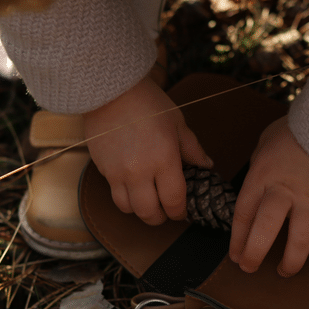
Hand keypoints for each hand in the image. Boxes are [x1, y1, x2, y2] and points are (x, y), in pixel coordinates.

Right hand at [84, 76, 212, 225]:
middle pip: (149, 213)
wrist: (111, 89)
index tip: (182, 211)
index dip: (179, 212)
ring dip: (140, 211)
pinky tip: (133, 187)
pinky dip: (125, 196)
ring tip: (148, 202)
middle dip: (160, 218)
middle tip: (166, 212)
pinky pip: (113, 193)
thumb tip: (206, 166)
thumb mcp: (177, 123)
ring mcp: (117, 173)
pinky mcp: (102, 169)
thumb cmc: (148, 103)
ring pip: (128, 209)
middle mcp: (139, 172)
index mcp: (164, 160)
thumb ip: (192, 149)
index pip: (173, 201)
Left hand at [229, 116, 308, 277]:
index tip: (235, 255)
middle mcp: (284, 191)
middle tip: (250, 268)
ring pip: (299, 238)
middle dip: (255, 253)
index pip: (244, 213)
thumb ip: (260, 164)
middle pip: (266, 228)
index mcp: (262, 176)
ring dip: (291, 260)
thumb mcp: (266, 141)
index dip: (238, 238)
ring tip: (284, 272)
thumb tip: (257, 179)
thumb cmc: (298, 128)